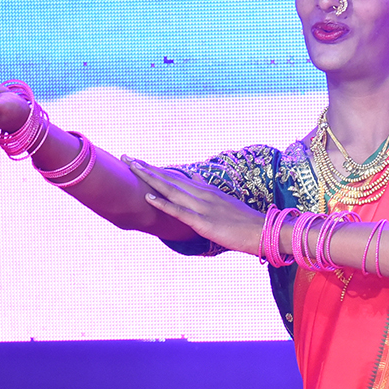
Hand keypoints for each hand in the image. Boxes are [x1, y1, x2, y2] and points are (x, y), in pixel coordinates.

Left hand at [123, 157, 263, 253]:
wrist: (263, 231)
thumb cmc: (245, 222)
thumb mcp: (226, 202)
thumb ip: (209, 191)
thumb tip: (195, 178)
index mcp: (207, 191)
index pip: (176, 177)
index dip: (155, 170)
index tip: (138, 162)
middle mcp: (202, 194)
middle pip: (169, 178)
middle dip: (146, 168)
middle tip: (125, 157)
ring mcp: (201, 207)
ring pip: (170, 189)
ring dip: (150, 179)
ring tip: (133, 168)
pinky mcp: (203, 221)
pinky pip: (179, 211)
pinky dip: (162, 203)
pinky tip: (149, 196)